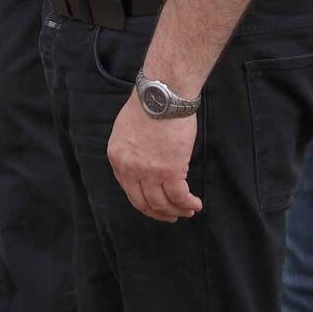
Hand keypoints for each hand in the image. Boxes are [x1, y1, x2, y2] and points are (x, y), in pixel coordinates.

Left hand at [107, 93, 202, 222]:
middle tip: (171, 215)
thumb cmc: (147, 106)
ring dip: (176, 211)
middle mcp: (129, 168)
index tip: (155, 203)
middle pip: (142, 203)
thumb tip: (143, 165)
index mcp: (117, 157)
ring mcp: (149, 172)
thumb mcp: (126, 130)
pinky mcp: (170, 171)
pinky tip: (195, 203)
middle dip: (158, 213)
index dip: (144, 200)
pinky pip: (179, 198)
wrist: (161, 96)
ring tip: (188, 210)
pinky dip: (188, 204)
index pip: (128, 189)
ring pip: (162, 204)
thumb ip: (131, 151)